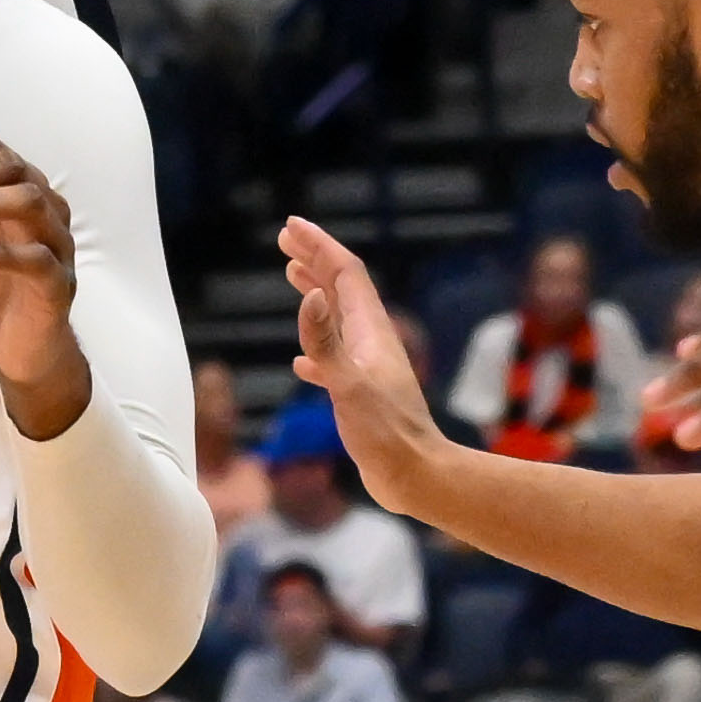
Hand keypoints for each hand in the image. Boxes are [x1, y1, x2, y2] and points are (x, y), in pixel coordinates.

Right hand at [278, 217, 441, 492]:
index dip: (319, 246)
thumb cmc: (386, 434)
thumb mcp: (348, 386)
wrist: (415, 475)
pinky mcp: (362, 393)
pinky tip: (300, 361)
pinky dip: (315, 348)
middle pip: (342, 288)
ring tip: (293, 276)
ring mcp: (367, 366)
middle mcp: (371, 341)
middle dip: (315, 260)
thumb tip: (311, 295)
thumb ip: (326, 343)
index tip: (290, 227)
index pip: (344, 273)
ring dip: (316, 294)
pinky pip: (335, 358)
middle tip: (285, 240)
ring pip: (338, 319)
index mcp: (370, 331)